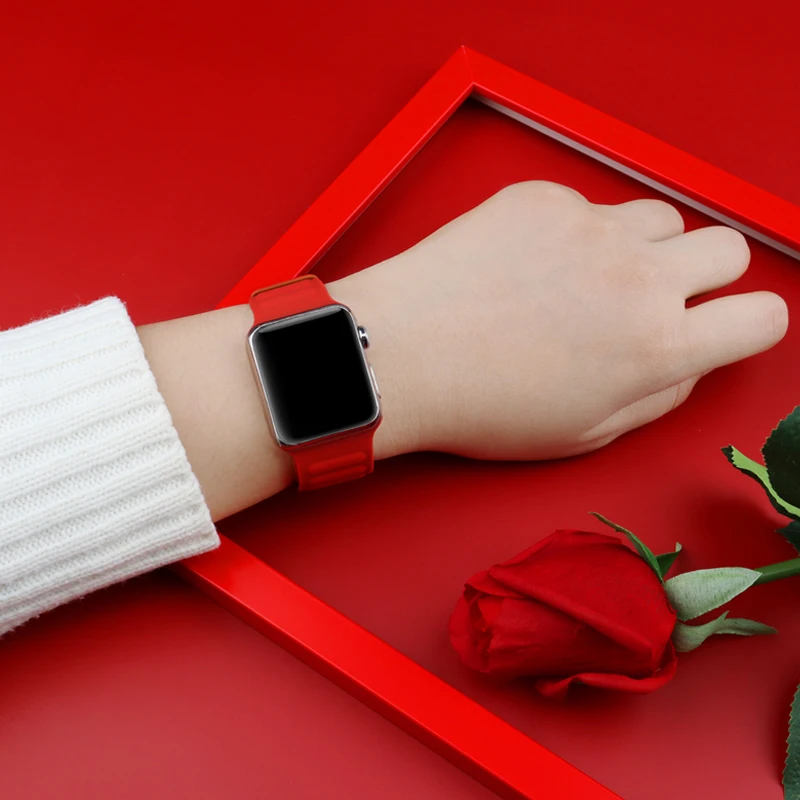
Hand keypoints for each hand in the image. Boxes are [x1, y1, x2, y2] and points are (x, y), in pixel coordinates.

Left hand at [330, 181, 787, 460]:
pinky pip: (587, 205)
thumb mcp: (584, 433)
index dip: (747, 324)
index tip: (724, 327)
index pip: (762, 316)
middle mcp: (636, 277)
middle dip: (706, 275)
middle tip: (659, 298)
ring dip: (641, 248)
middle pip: (726, 247)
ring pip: (659, 218)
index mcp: (655, 347)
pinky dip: (572, 232)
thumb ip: (657, 396)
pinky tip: (528, 265)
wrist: (401, 355)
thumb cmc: (480, 405)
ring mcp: (590, 228)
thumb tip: (690, 361)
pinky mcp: (543, 199)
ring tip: (587, 281)